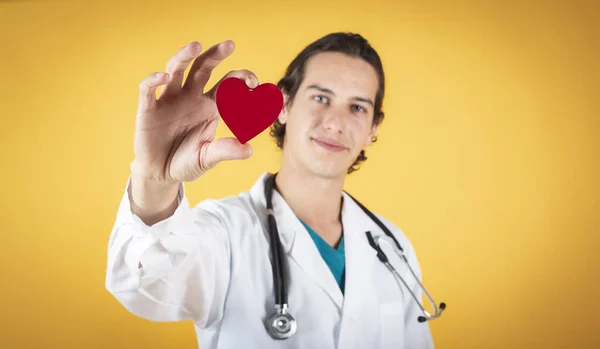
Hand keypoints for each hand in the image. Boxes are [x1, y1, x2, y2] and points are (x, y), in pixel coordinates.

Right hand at [131, 40, 258, 184]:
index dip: (240, 79)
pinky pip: (149, 89)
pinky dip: (154, 80)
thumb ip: (225, 151)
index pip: (227, 84)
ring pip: (177, 70)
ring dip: (185, 57)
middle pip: (203, 68)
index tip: (254, 82)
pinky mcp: (148, 108)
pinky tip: (164, 77)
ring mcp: (169, 100)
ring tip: (195, 46)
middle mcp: (190, 97)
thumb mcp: (207, 158)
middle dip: (215, 55)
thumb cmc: (186, 162)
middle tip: (229, 45)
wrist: (161, 174)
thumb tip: (249, 150)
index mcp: (210, 106)